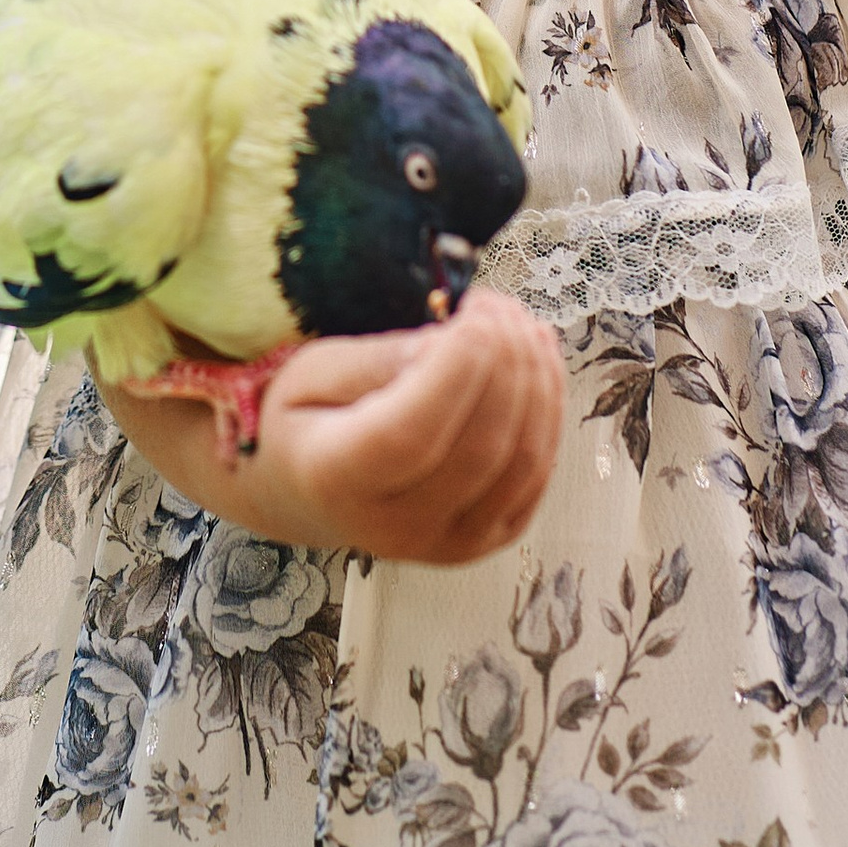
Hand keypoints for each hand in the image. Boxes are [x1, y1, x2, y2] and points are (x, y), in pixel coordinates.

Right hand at [106, 291, 566, 563]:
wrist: (300, 490)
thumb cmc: (300, 418)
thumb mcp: (311, 372)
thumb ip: (376, 362)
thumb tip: (446, 346)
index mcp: (335, 481)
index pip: (410, 435)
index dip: (456, 371)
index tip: (473, 311)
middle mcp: (394, 528)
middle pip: (478, 447)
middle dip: (505, 362)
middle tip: (496, 303)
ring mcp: (446, 543)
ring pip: (520, 461)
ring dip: (536, 381)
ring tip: (520, 323)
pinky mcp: (485, 539)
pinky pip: (535, 475)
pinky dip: (547, 412)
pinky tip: (536, 360)